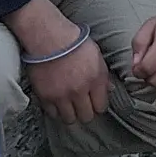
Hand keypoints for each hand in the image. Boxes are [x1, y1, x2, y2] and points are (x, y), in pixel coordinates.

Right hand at [6, 0, 109, 124]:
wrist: (48, 37)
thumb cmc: (73, 41)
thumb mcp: (95, 54)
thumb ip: (103, 75)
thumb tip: (109, 89)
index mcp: (95, 79)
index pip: (101, 107)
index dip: (98, 105)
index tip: (95, 103)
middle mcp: (80, 90)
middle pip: (86, 116)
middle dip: (85, 111)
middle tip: (82, 105)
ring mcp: (62, 96)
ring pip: (70, 119)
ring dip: (70, 113)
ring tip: (69, 105)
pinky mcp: (46, 97)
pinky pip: (53, 114)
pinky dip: (55, 110)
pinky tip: (56, 100)